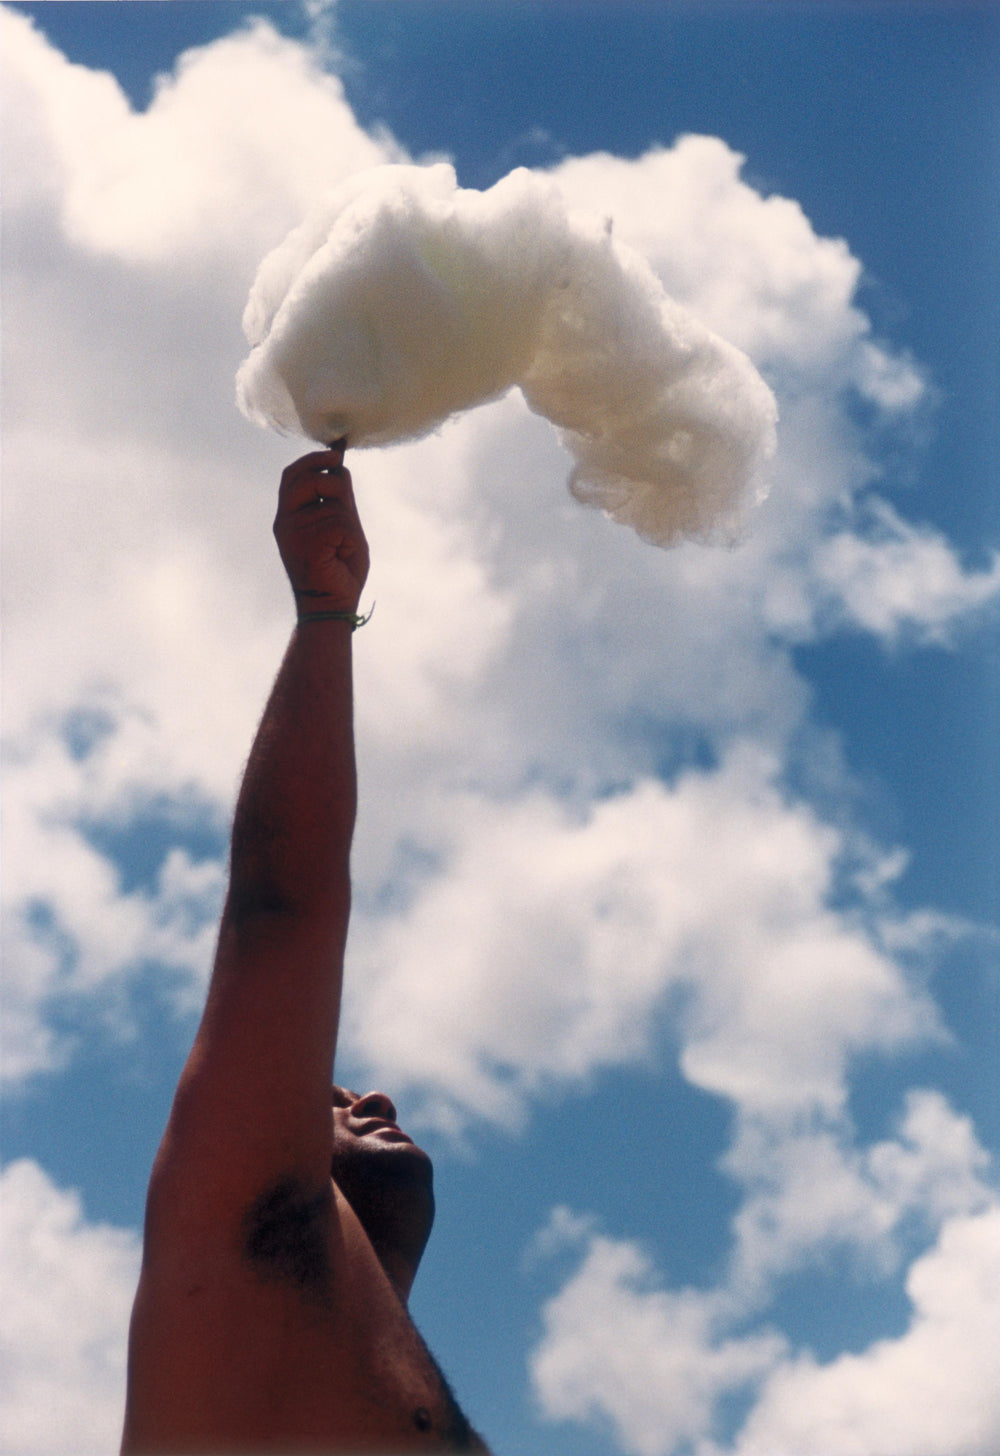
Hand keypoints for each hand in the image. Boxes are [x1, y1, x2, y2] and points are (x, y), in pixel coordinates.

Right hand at [274, 445, 369, 612]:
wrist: (332, 605)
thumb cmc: (338, 570)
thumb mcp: (342, 525)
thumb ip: (339, 498)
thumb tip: (339, 467)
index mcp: (288, 516)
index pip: (292, 476)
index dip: (312, 459)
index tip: (334, 454)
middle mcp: (286, 521)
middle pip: (309, 478)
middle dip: (332, 481)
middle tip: (344, 502)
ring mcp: (294, 532)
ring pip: (334, 504)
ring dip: (347, 523)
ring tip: (341, 547)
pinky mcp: (309, 542)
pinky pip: (340, 524)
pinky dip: (349, 539)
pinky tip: (341, 556)